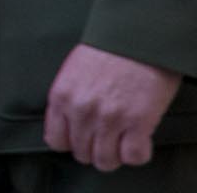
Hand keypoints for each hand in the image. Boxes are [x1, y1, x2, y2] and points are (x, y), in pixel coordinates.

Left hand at [43, 43, 180, 170]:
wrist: (139, 35)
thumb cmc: (109, 49)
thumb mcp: (74, 70)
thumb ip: (69, 97)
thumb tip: (71, 124)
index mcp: (61, 96)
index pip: (56, 140)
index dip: (71, 143)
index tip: (84, 138)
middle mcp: (81, 110)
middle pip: (82, 153)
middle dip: (95, 150)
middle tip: (108, 139)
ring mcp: (109, 118)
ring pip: (106, 161)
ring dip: (116, 156)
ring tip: (124, 142)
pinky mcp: (138, 122)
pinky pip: (133, 157)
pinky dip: (138, 153)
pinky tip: (141, 140)